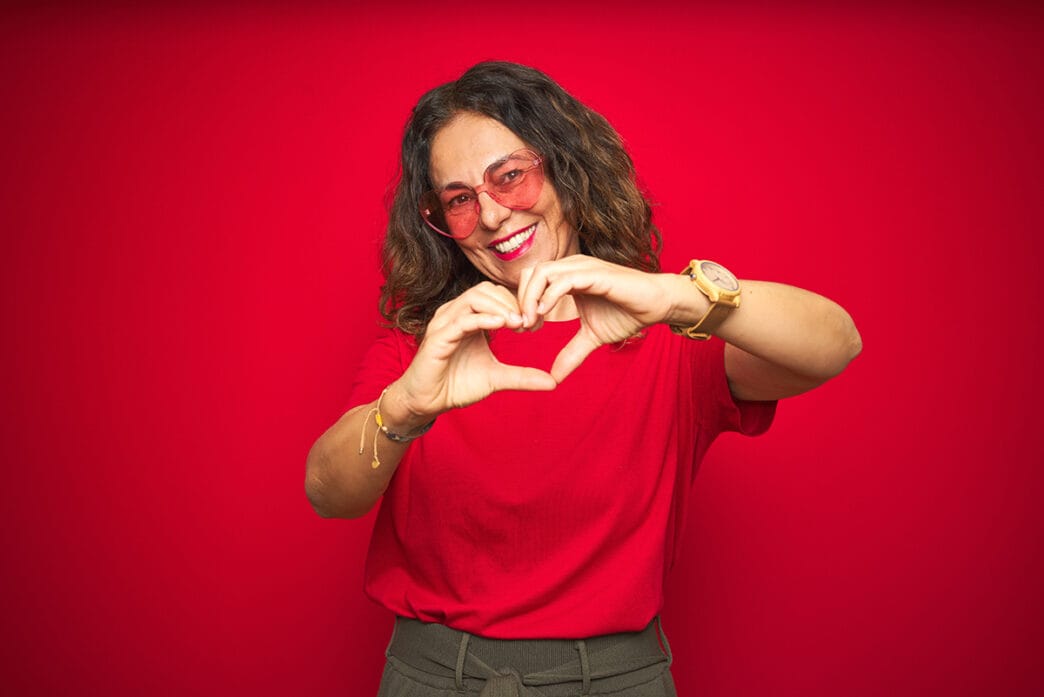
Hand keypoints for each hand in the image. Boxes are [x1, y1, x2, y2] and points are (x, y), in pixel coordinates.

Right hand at [395, 282, 556, 417]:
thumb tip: (553, 382)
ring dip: (500, 307)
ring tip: (518, 323)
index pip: (496, 294)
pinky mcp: (438, 337)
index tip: (536, 322)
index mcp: (470, 317)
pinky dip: (482, 319)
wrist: (427, 402)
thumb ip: (522, 376)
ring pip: (474, 298)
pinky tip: (501, 325)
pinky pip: (462, 319)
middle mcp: (456, 314)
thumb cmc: (457, 385)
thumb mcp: (497, 378)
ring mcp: (445, 323)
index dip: (518, 304)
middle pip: (487, 290)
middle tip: (529, 323)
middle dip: (512, 303)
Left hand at [516, 255, 672, 380]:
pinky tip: (545, 314)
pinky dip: (549, 296)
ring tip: (532, 322)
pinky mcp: (595, 274)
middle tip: (523, 327)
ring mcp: (582, 268)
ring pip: (542, 273)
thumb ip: (571, 353)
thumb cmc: (627, 314)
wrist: (657, 305)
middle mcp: (572, 268)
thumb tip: (554, 378)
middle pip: (530, 274)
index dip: (522, 303)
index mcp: (568, 278)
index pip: (531, 281)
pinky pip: (563, 280)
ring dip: (531, 298)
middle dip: (520, 300)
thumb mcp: (592, 337)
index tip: (523, 329)